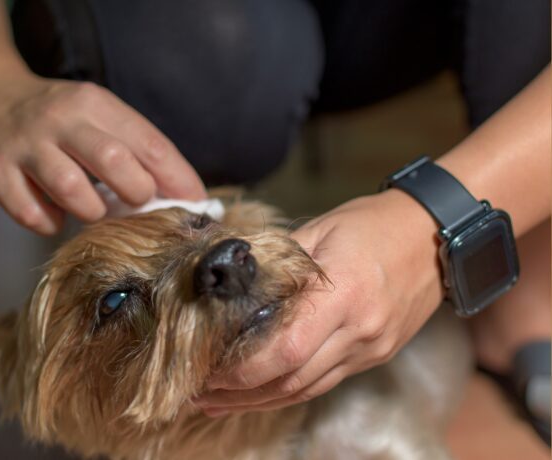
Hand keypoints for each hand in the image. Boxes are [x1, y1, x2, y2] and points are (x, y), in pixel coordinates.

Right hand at [0, 65, 204, 234]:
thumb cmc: (59, 118)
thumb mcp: (97, 114)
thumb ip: (132, 148)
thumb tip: (181, 195)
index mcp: (95, 103)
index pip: (149, 143)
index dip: (177, 179)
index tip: (196, 204)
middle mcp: (61, 119)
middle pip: (114, 161)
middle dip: (135, 192)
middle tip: (134, 203)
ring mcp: (26, 144)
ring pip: (73, 191)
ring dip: (91, 212)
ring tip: (90, 209)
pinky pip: (34, 214)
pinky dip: (51, 223)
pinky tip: (53, 212)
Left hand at [194, 190, 443, 415]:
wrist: (436, 236)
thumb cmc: (374, 224)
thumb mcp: (320, 230)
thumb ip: (276, 261)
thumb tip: (232, 282)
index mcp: (343, 295)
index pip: (285, 350)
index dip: (242, 370)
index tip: (208, 371)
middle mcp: (360, 331)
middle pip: (291, 381)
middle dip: (240, 395)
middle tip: (200, 395)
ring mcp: (371, 349)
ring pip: (307, 390)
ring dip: (260, 402)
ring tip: (219, 403)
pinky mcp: (375, 355)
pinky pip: (325, 382)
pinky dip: (289, 391)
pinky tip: (262, 393)